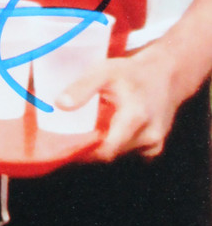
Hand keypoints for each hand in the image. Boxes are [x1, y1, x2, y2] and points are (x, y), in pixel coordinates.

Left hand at [59, 37, 188, 160]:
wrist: (164, 75)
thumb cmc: (131, 73)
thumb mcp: (104, 72)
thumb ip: (82, 88)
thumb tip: (60, 105)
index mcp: (135, 118)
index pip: (106, 149)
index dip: (84, 152)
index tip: (65, 145)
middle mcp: (149, 136)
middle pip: (111, 153)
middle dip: (90, 148)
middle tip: (72, 135)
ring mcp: (154, 144)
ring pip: (120, 153)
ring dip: (104, 145)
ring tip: (93, 127)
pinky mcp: (155, 146)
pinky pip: (130, 152)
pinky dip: (117, 144)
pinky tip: (111, 129)